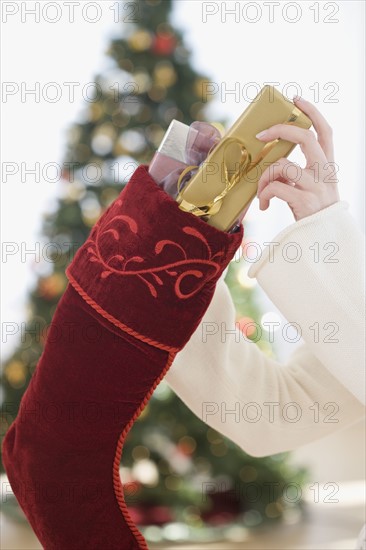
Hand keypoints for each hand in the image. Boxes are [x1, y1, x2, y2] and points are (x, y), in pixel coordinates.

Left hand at [256, 96, 339, 220]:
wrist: (323, 239)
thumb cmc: (312, 212)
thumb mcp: (314, 188)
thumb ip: (301, 173)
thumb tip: (272, 161)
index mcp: (328, 166)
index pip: (325, 132)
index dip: (312, 112)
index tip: (296, 99)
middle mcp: (325, 173)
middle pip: (306, 138)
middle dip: (280, 130)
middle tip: (260, 135)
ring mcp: (316, 187)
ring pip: (282, 166)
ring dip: (264, 177)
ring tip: (261, 192)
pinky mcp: (304, 201)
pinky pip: (276, 187)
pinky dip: (264, 194)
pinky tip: (263, 205)